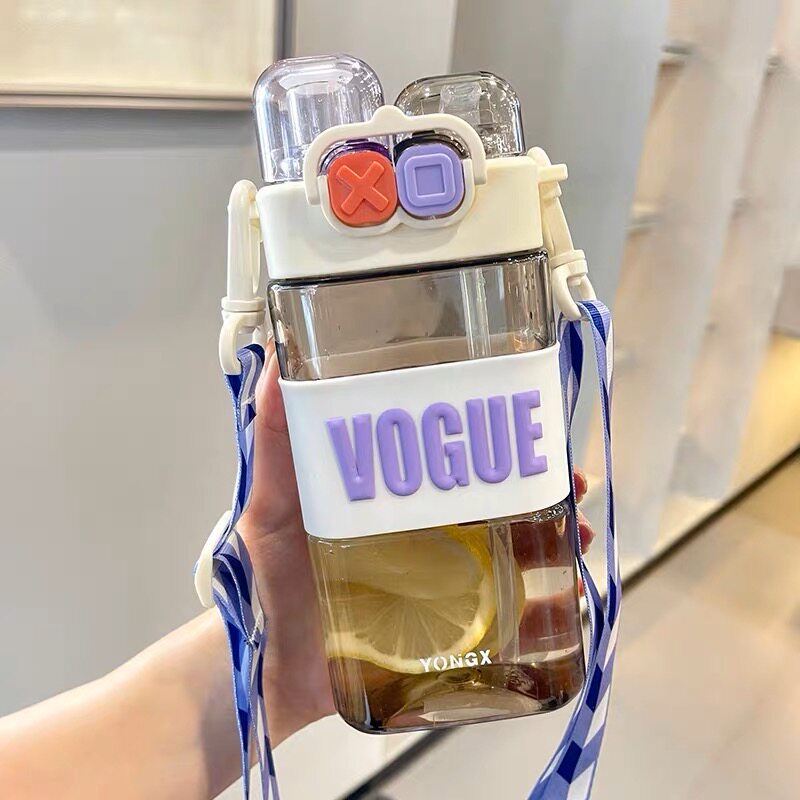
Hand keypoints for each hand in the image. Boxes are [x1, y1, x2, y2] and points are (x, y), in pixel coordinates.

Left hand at [238, 340, 595, 743]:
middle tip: (567, 475)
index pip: (449, 452)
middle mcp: (422, 530)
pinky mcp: (451, 628)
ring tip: (575, 525)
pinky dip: (544, 596)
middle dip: (535, 480)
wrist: (273, 677)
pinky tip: (565, 588)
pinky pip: (510, 608)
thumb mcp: (270, 506)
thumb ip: (272, 442)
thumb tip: (274, 365)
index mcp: (391, 495)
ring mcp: (441, 580)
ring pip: (512, 544)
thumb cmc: (269, 586)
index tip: (520, 411)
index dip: (489, 430)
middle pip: (493, 495)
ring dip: (551, 531)